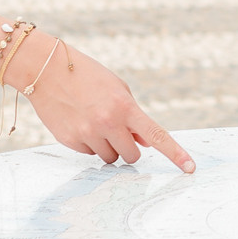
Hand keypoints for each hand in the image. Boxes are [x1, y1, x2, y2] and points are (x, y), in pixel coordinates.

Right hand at [19, 37, 193, 171]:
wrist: (47, 70)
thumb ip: (134, 118)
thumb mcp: (117, 89)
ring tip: (95, 122)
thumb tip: (146, 143)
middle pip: (132, 156)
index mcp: (125, 107)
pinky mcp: (70, 141)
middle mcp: (108, 123)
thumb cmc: (88, 76)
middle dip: (129, 148)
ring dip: (108, 146)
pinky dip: (89, 143)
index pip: (157, 135)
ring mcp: (88, 134)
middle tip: (118, 131)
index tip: (191, 168)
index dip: (175, 153)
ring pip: (110, 157)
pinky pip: (89, 153)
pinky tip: (80, 122)